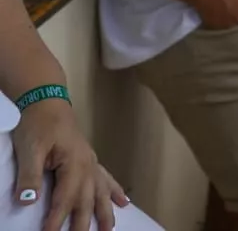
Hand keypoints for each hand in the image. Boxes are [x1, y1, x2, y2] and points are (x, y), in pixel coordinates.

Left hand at [12, 99, 128, 230]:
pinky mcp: (89, 160)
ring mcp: (91, 162)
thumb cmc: (38, 124)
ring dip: (105, 212)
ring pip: (101, 192)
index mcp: (74, 162)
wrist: (48, 103)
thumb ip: (30, 175)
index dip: (57, 218)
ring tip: (110, 229)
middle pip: (87, 199)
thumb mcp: (29, 148)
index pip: (65, 197)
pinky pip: (106, 179)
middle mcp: (87, 165)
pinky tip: (124, 202)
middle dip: (85, 222)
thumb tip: (28, 201)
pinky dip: (114, 192)